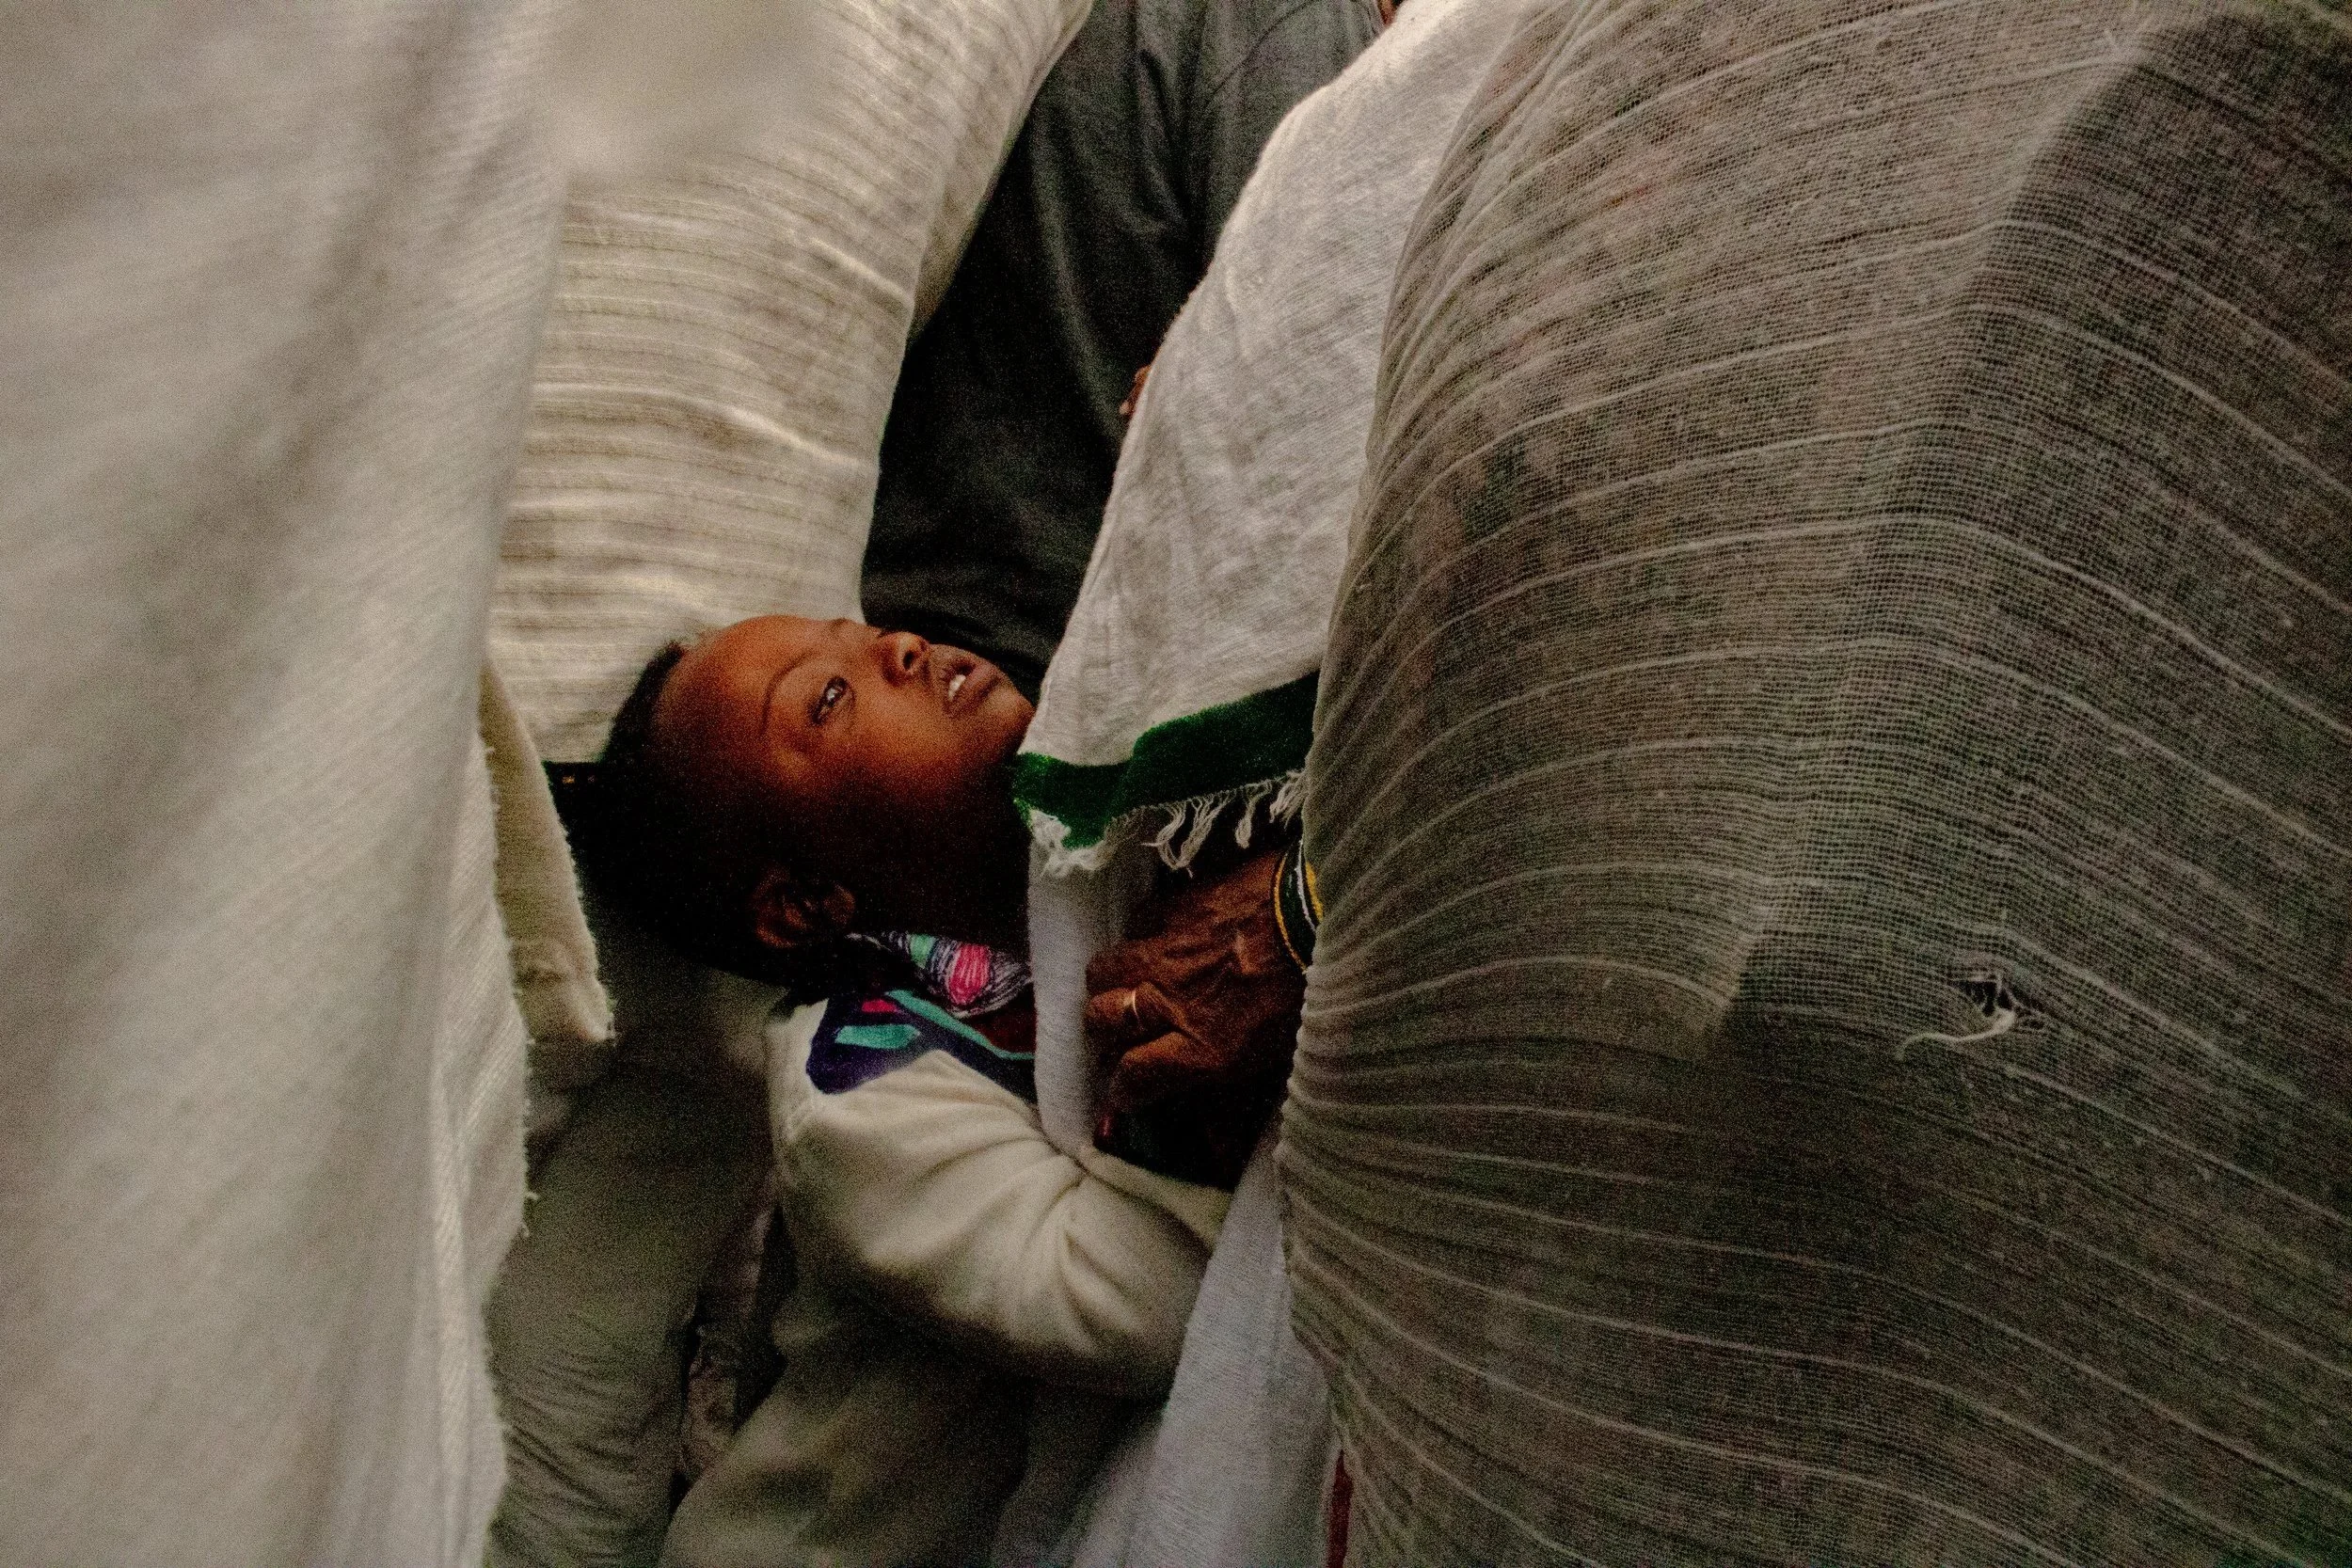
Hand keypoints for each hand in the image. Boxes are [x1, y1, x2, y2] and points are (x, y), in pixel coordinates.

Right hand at [1083, 846, 1305, 1117]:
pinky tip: (1159, 940)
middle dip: (1103, 1032)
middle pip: (1099, 1020)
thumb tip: (1217, 1149)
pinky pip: (1133, 925)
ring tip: (1128, 985)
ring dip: (1108, 985)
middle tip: (1123, 1032)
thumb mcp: (1276, 1057)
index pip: (1131, 1078)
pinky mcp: (1171, 907)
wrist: (1321, 912)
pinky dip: (1139, 938)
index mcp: (1201, 1047)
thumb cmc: (1308, 991)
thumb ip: (1235, 1099)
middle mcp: (1169, 1001)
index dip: (1123, 1090)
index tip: (1127, 1091)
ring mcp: (1164, 950)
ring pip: (1102, 972)